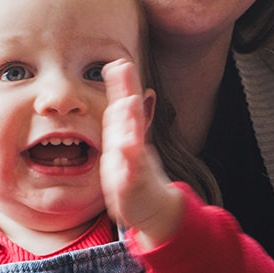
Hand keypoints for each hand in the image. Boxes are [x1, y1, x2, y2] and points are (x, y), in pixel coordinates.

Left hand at [99, 58, 180, 248]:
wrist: (155, 210)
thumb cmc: (137, 175)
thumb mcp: (129, 146)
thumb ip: (126, 120)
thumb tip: (125, 92)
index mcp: (128, 138)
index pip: (124, 108)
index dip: (122, 85)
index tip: (118, 62)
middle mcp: (134, 148)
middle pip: (129, 117)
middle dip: (126, 93)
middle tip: (123, 67)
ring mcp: (136, 167)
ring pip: (132, 142)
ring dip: (130, 122)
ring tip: (127, 101)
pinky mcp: (133, 188)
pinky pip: (131, 174)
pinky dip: (130, 162)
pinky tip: (126, 148)